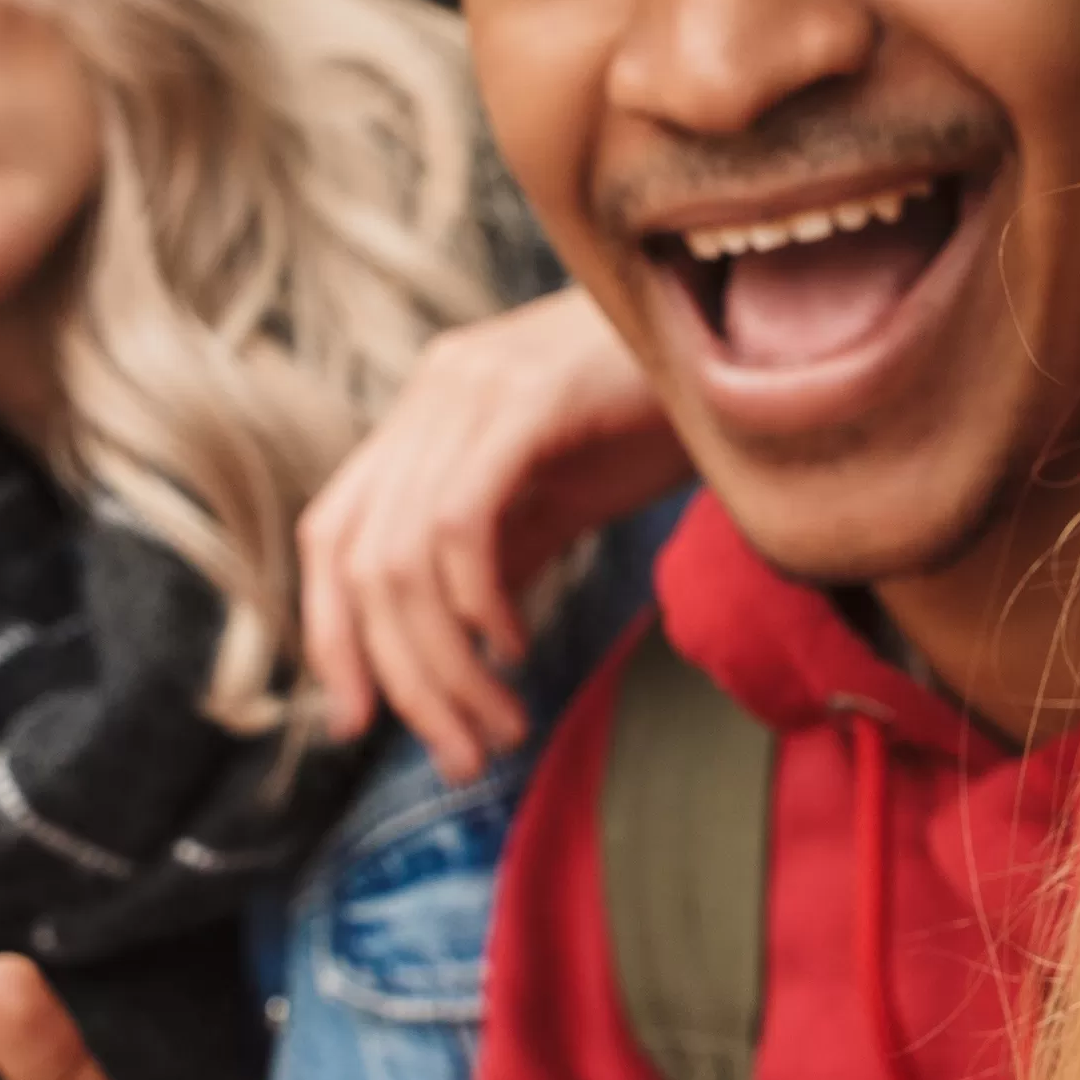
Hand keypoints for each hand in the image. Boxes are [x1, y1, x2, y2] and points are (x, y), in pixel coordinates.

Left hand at [296, 287, 681, 780]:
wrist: (750, 323)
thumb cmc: (667, 407)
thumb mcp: (565, 492)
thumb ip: (502, 554)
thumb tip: (455, 650)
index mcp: (428, 411)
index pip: (330, 534)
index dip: (329, 636)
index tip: (358, 724)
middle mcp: (433, 390)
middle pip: (360, 563)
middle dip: (401, 680)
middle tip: (462, 756)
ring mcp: (473, 386)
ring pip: (405, 558)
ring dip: (446, 667)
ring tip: (502, 726)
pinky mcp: (527, 395)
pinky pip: (461, 520)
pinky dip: (476, 603)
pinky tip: (516, 647)